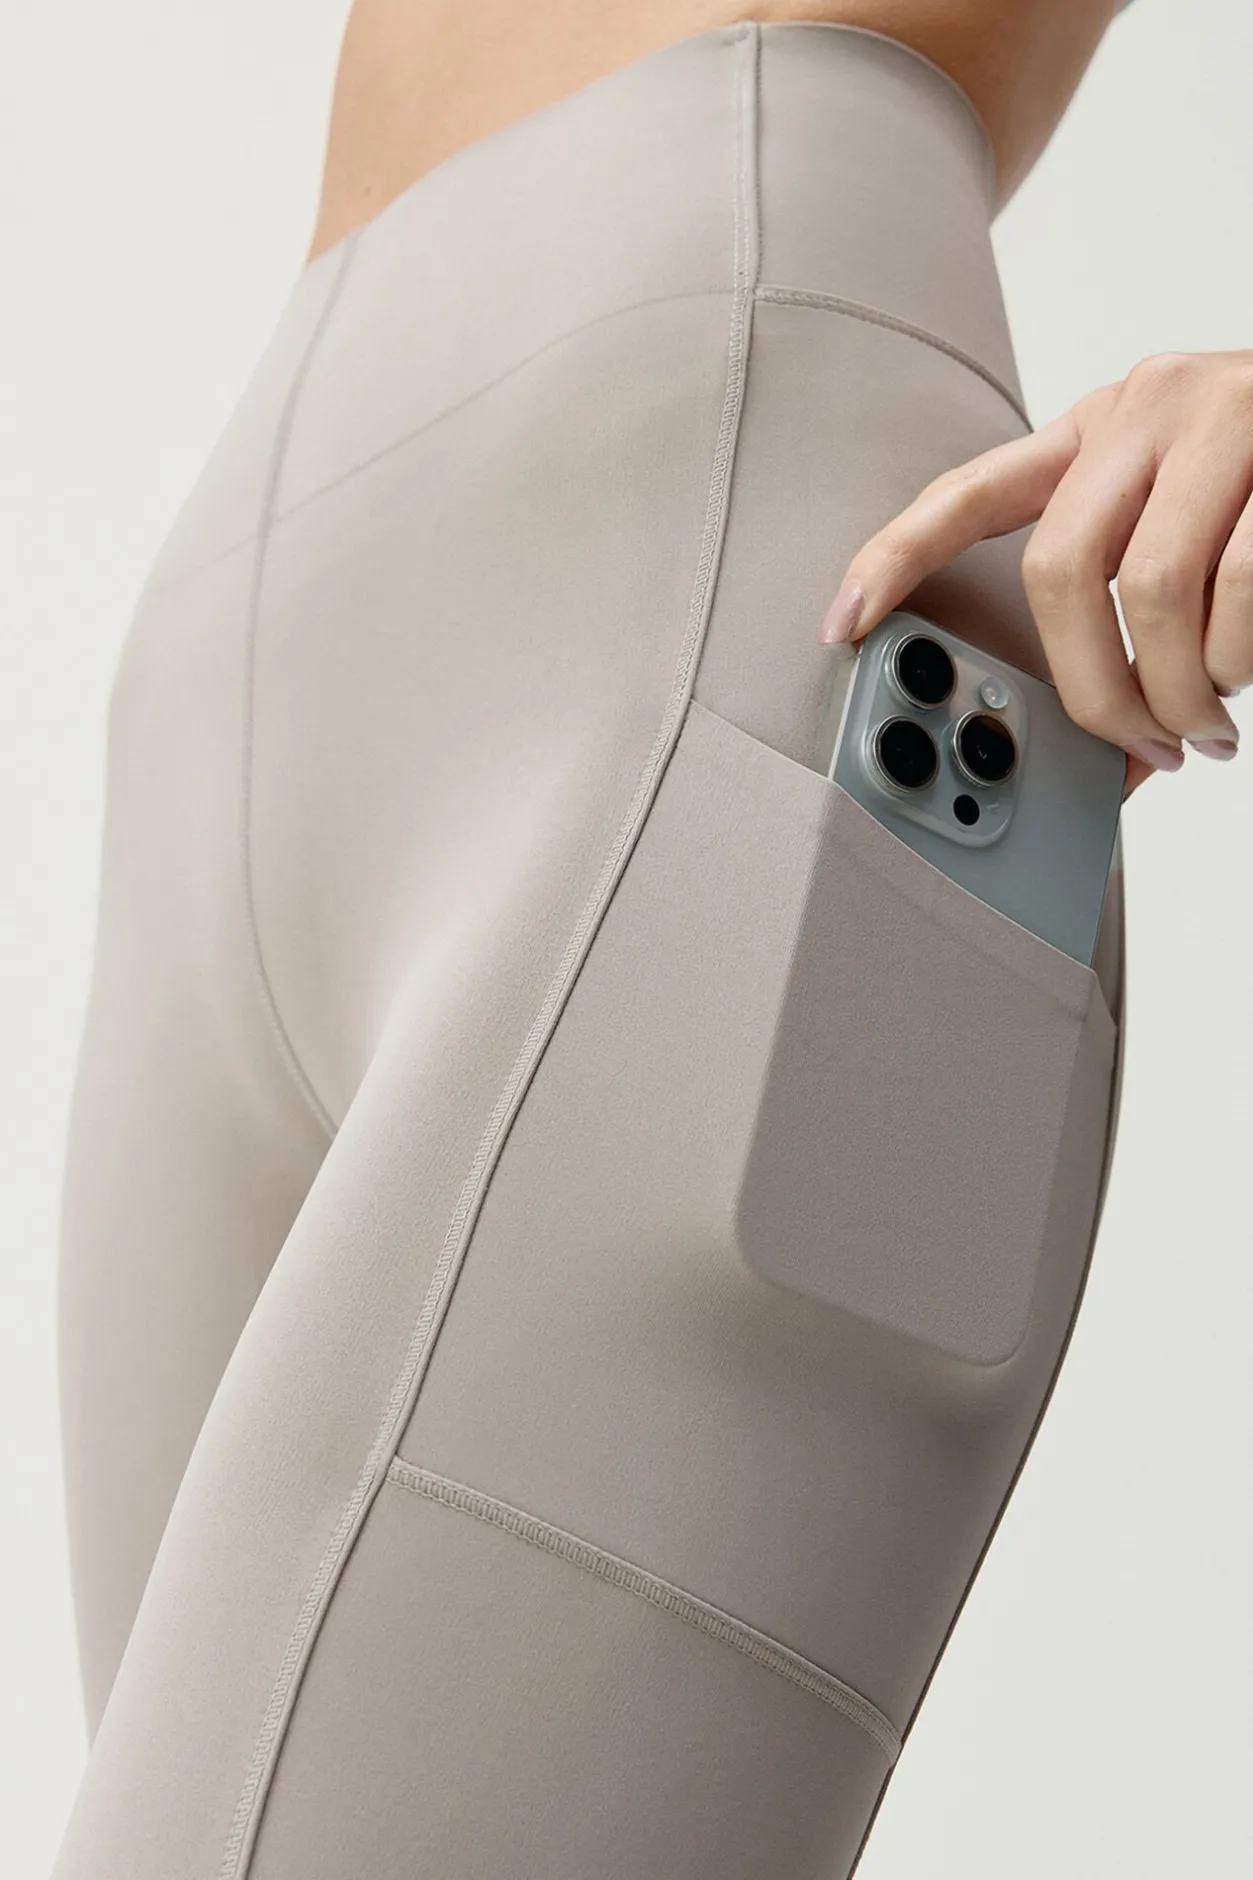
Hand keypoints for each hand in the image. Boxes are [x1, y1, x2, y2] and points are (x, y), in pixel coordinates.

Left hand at [818, 351, 1251, 797]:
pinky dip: (1243, 664)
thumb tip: (1107, 740)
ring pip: (1155, 596)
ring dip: (1180, 691)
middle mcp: (1150, 405)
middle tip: (1134, 744)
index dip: (896, 557)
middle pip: (1060, 572)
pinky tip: (1250, 677)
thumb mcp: (1192, 511)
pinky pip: (1244, 593)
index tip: (841, 624)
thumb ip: (1131, 595)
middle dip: (1090, 688)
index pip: (973, 491)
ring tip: (1208, 725)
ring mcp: (1227, 419)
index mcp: (1103, 425)